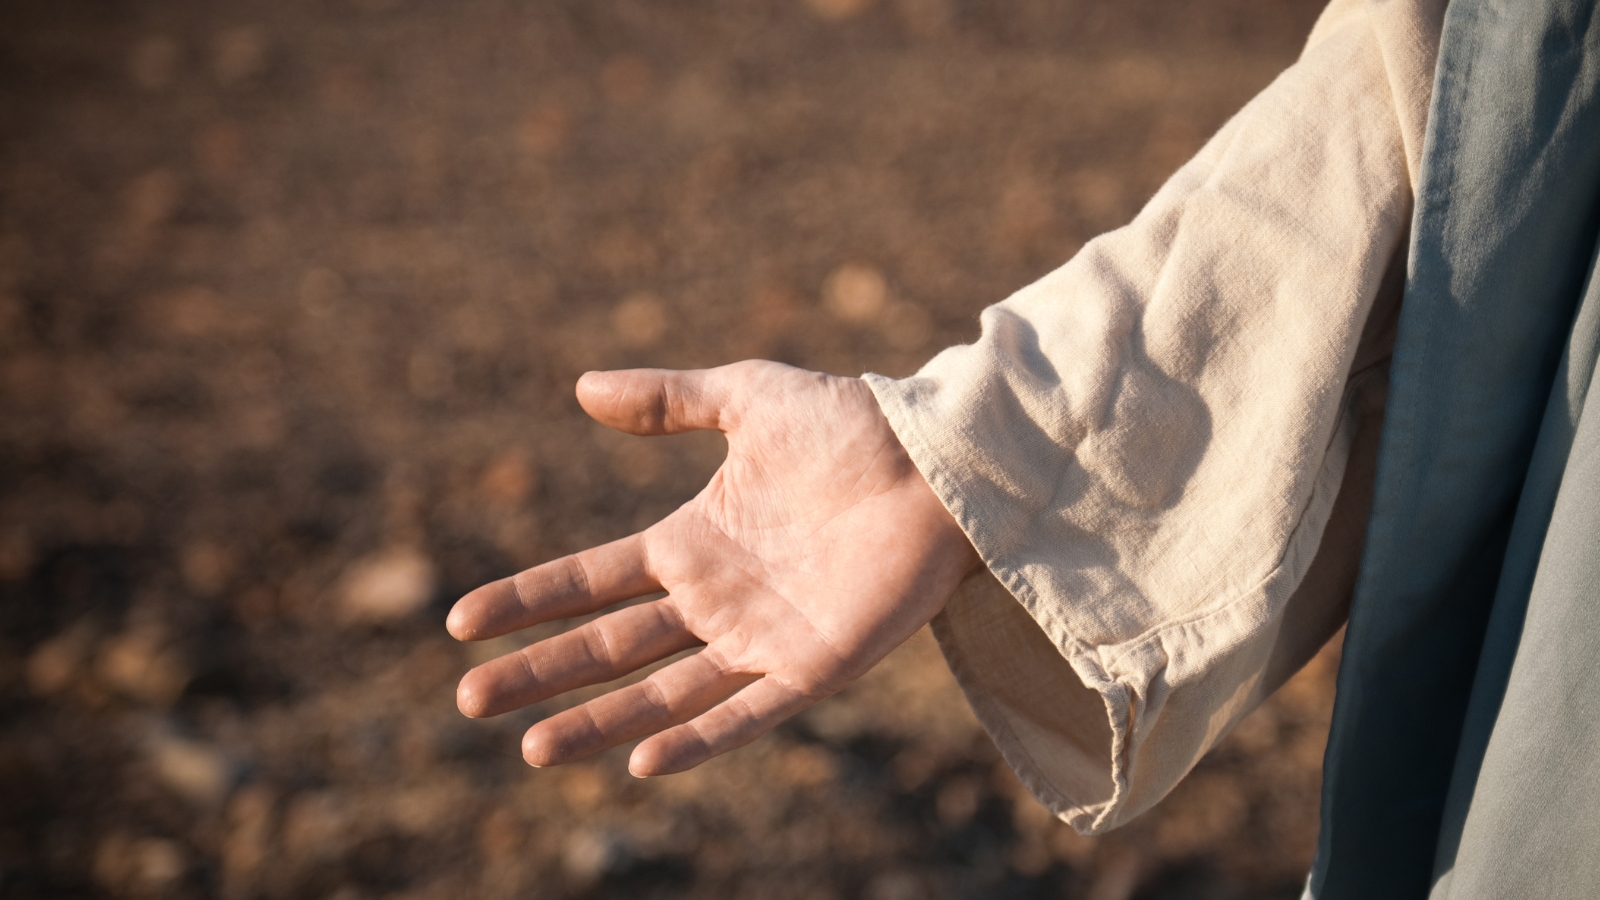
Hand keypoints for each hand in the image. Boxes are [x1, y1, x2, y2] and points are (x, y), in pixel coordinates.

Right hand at [447, 361, 978, 775]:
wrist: (939, 460)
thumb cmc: (852, 425)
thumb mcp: (747, 397)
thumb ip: (668, 399)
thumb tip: (580, 389)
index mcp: (694, 541)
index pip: (591, 582)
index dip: (528, 600)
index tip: (461, 621)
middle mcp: (717, 599)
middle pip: (609, 648)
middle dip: (539, 675)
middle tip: (469, 701)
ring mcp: (762, 638)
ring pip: (662, 693)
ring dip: (598, 723)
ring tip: (531, 749)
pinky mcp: (815, 667)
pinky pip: (747, 714)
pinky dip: (696, 739)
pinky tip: (639, 761)